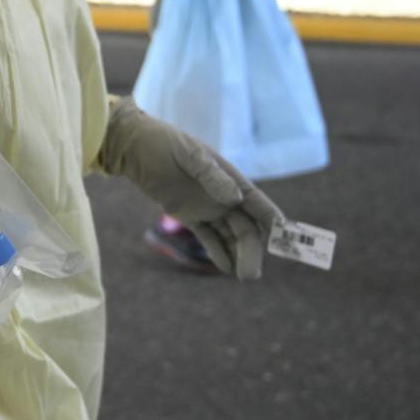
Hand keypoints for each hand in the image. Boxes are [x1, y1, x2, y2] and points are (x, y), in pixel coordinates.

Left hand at [99, 99, 283, 278]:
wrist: (134, 147)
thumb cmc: (163, 143)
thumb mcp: (188, 154)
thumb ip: (211, 175)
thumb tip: (235, 199)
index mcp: (230, 178)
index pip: (257, 203)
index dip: (272, 221)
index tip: (286, 240)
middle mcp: (224, 195)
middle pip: (245, 227)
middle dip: (252, 250)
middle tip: (251, 274)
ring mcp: (207, 207)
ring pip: (230, 236)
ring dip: (238, 255)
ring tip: (242, 276)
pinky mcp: (188, 215)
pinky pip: (208, 237)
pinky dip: (218, 252)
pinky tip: (225, 268)